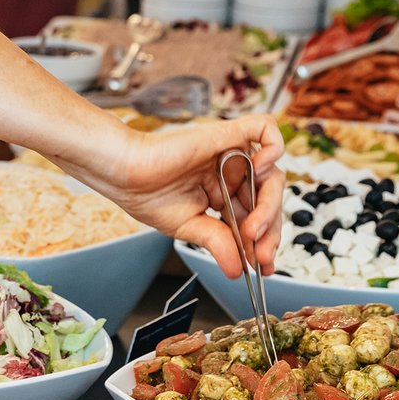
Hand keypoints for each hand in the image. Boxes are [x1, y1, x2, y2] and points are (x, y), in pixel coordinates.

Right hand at [62, 114, 284, 278]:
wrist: (124, 176)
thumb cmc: (146, 196)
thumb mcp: (190, 228)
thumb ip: (218, 243)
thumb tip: (238, 270)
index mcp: (222, 194)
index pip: (256, 216)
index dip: (265, 240)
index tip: (263, 265)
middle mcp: (231, 173)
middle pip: (269, 198)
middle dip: (270, 230)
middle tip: (260, 254)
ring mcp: (231, 153)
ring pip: (272, 173)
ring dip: (270, 205)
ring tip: (252, 229)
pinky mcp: (228, 134)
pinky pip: (265, 129)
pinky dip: (274, 148)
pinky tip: (258, 171)